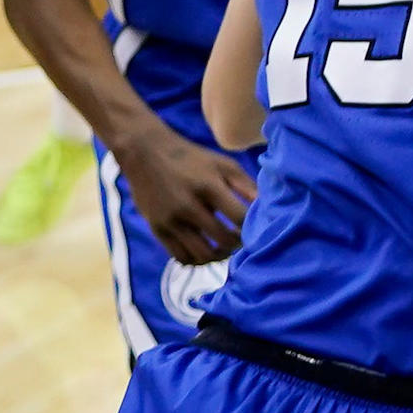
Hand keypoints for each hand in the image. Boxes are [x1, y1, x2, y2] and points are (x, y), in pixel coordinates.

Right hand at [122, 128, 257, 267]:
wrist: (145, 153)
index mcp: (208, 186)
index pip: (239, 218)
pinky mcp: (157, 230)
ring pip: (201, 255)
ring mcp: (170, 221)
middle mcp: (187, 207)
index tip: (257, 228)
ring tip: (226, 248)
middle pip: (223, 240)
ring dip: (219, 256)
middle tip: (243, 240)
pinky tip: (206, 250)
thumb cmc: (191, 158)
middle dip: (239, 244)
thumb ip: (246, 186)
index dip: (253, 227)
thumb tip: (268, 208)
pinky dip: (196, 260)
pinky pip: (180, 256)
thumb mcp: (222, 164)